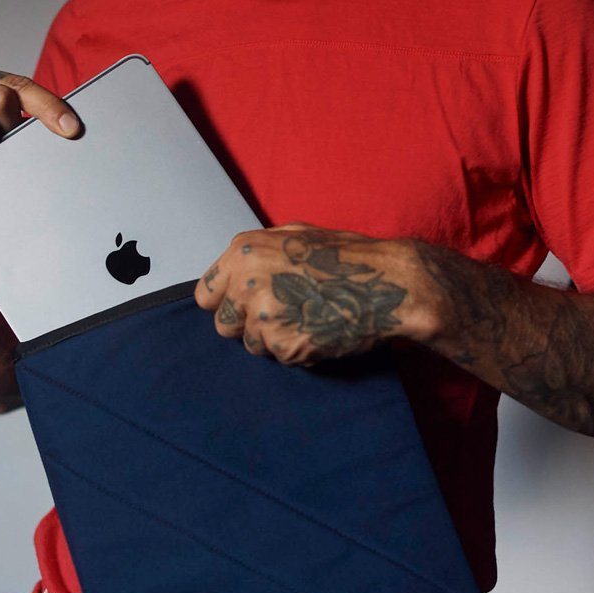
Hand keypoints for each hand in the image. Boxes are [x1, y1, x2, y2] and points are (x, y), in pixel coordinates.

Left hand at [194, 223, 424, 365]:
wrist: (388, 284)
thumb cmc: (346, 257)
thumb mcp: (293, 234)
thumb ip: (256, 254)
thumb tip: (230, 274)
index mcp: (244, 253)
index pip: (205, 294)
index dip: (225, 302)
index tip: (240, 306)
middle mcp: (247, 284)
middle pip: (223, 324)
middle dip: (246, 324)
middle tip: (281, 314)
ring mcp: (264, 317)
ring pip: (252, 344)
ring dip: (274, 339)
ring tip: (307, 319)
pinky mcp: (284, 345)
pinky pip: (280, 357)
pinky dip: (297, 350)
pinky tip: (319, 331)